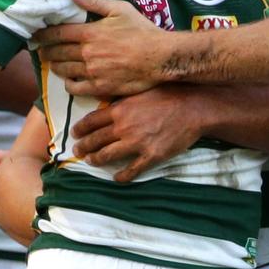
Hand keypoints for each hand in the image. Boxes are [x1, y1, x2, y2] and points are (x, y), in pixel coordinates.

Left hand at [36, 0, 167, 96]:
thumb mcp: (120, 9)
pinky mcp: (100, 87)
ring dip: (54, 67)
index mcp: (90, 33)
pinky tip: (68, 81)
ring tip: (52, 64)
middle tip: (40, 51)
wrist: (160, 57)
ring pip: (64, 71)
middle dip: (46, 52)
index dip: (43, 35)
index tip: (36, 36)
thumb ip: (94, 1)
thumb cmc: (142, 31)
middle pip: (57, 53)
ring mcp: (92, 72)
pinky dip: (68, 84)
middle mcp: (87, 53)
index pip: (57, 34)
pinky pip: (76, 88)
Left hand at [71, 86, 200, 180]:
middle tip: (78, 151)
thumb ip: (123, 99)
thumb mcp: (140, 90)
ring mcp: (136, 143)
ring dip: (96, 160)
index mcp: (120, 109)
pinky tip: (117, 178)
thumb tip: (107, 102)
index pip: (91, 121)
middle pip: (95, 140)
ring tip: (91, 162)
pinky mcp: (150, 156)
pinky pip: (131, 170)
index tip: (75, 133)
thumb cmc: (169, 94)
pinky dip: (121, 176)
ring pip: (107, 156)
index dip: (80, 128)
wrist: (193, 108)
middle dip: (83, 147)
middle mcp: (123, 127)